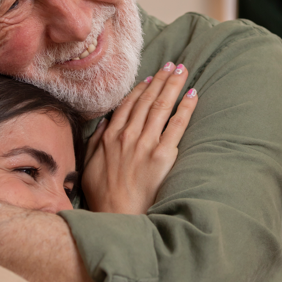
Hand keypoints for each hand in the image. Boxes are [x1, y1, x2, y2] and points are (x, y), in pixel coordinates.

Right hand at [82, 62, 197, 213]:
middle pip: (148, 100)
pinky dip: (185, 107)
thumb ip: (96, 141)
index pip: (129, 104)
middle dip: (161, 79)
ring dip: (172, 85)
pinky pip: (177, 125)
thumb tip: (104, 123)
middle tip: (172, 64)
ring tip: (182, 70)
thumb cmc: (102, 194)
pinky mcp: (162, 155)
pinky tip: (192, 94)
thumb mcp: (89, 164)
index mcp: (110, 136)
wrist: (117, 216)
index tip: (150, 76)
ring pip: (161, 106)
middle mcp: (128, 134)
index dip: (141, 88)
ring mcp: (146, 143)